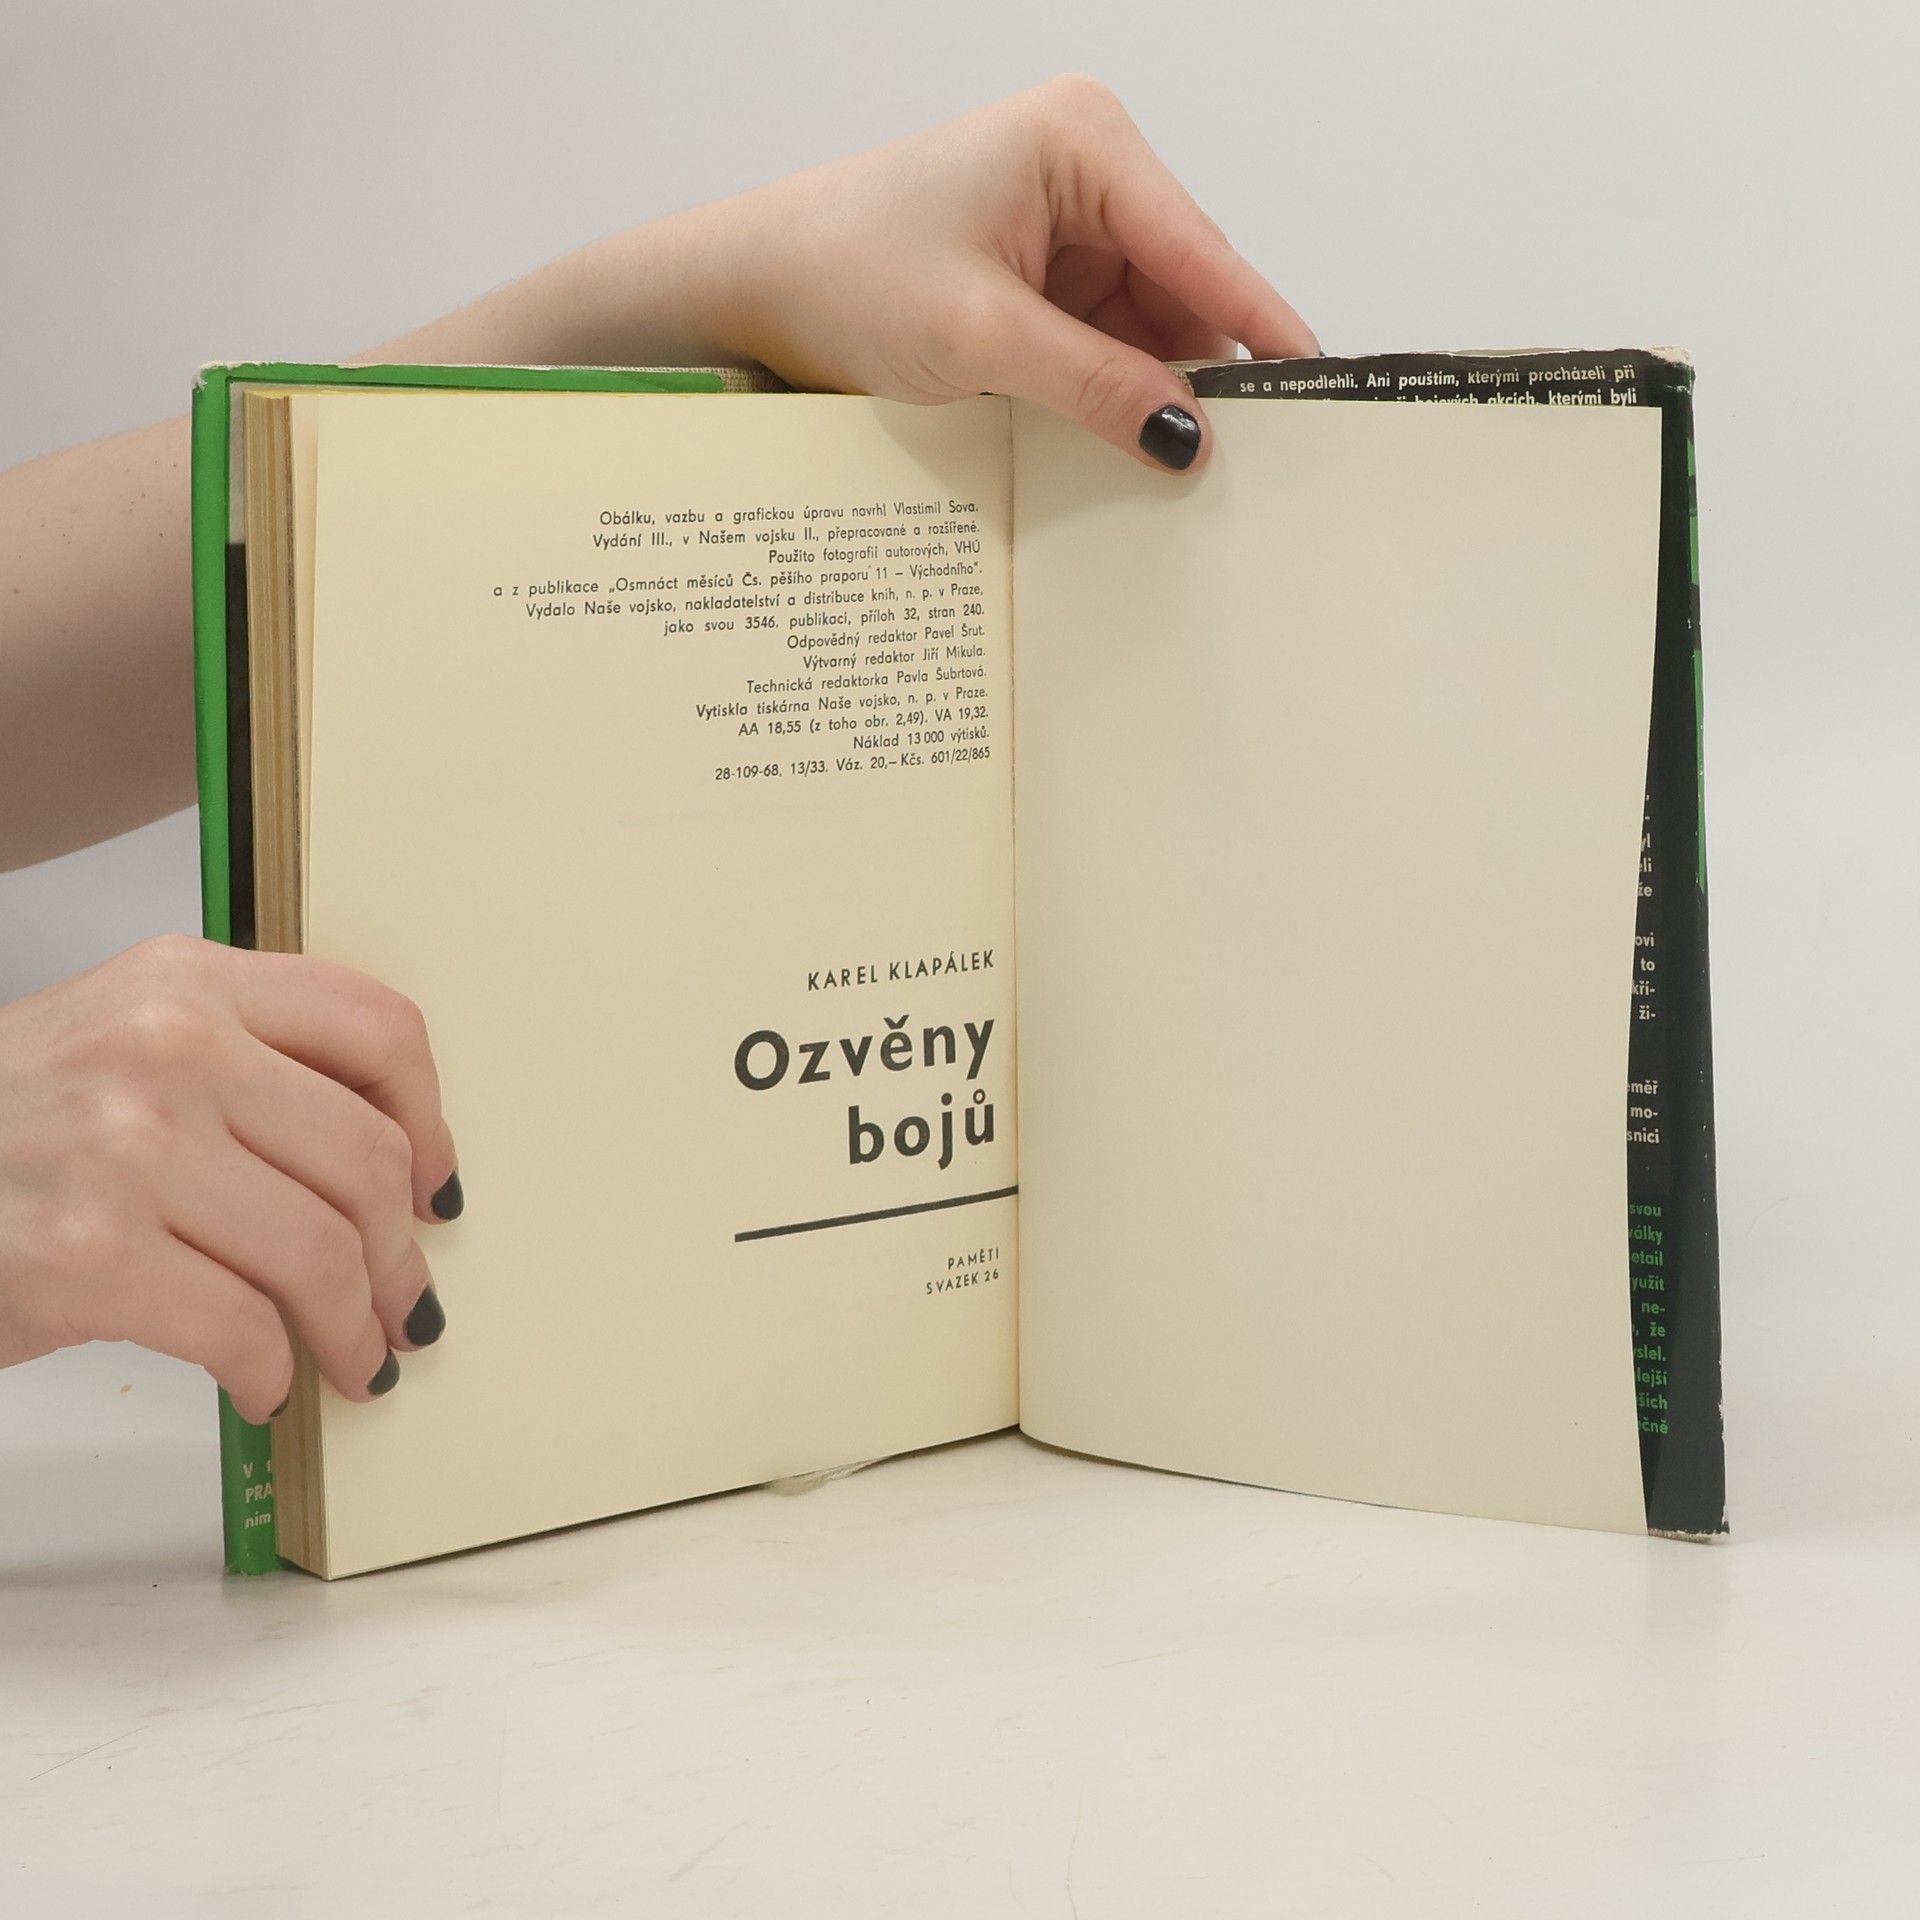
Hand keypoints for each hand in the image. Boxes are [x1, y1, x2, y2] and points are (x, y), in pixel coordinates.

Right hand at [0, 935, 460, 1419]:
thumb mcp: (118, 1046)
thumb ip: (245, 1068)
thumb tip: (383, 1166)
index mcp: (187, 982)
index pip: (378, 1027)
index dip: (431, 1121)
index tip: (433, 1186)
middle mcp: (168, 1045)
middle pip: (367, 1158)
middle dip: (402, 1256)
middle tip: (406, 1306)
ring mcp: (128, 1147)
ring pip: (323, 1252)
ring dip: (356, 1329)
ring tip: (357, 1359)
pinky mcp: (89, 1254)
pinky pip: (244, 1327)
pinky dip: (272, 1372)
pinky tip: (263, 1383)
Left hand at [390, 75, 1318, 477]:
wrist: (750, 286)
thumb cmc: (841, 272)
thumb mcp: (980, 340)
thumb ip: (1094, 385)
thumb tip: (1186, 438)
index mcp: (1082, 142)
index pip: (1200, 248)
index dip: (1259, 327)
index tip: (1317, 390)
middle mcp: (1087, 168)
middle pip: (1186, 286)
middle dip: (1204, 369)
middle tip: (1245, 461)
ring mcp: (1066, 220)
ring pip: (1151, 320)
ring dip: (1155, 386)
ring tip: (1180, 465)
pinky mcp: (1042, 271)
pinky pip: (1108, 336)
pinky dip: (1115, 387)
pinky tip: (1124, 440)